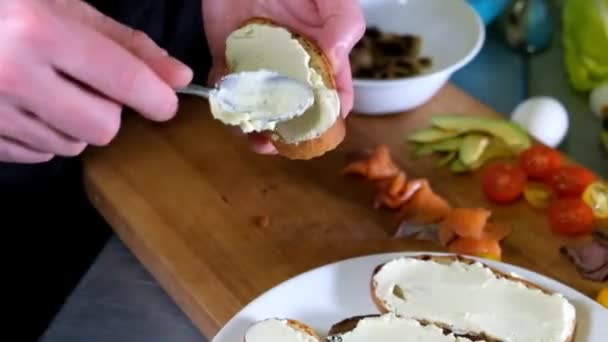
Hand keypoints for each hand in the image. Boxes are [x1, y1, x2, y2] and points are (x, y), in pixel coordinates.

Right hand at [0, 0, 192, 162]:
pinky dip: (45, 135)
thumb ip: (125, 45)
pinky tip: (26, 106)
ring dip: (74, 124)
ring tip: (49, 90)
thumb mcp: (63, 9)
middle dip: (108, 111)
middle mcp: (12, 74)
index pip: (124, 80)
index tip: (166, 103)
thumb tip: (180, 77)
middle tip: (91, 87)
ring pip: (72, 145)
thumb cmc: (7, 9)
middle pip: (102, 126)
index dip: (157, 97)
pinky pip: (39, 154)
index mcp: (38, 31)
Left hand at [203, 0, 364, 154]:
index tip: (324, 127)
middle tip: (285, 143)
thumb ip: (344, 22)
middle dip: (293, 133)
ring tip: (257, 138)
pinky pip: (227, 90)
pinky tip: (231, 113)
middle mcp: (292, 69)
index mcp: (323, 58)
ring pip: (262, 108)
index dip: (332, 115)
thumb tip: (336, 58)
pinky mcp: (228, 60)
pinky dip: (228, 105)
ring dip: (260, 127)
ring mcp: (260, 67)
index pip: (335, 95)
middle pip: (296, 111)